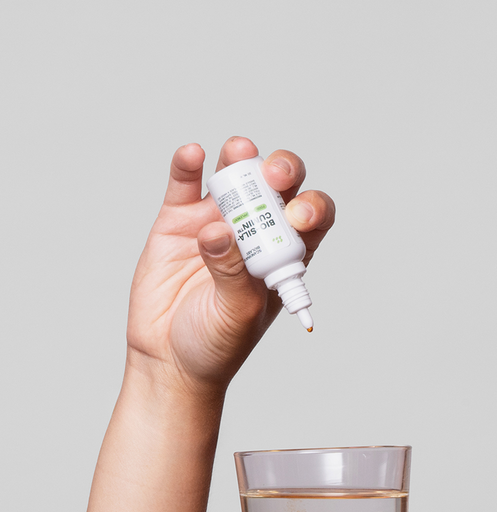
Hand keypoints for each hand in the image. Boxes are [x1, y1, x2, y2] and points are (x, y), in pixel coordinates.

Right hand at [127, 138, 335, 392]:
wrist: (169, 358)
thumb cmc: (217, 343)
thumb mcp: (237, 313)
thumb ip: (234, 272)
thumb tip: (219, 231)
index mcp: (285, 255)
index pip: (311, 219)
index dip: (311, 208)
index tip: (299, 216)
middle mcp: (256, 231)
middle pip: (277, 187)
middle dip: (281, 172)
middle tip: (273, 175)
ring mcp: (216, 220)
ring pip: (234, 174)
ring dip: (240, 157)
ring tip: (240, 153)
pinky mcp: (178, 220)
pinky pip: (184, 183)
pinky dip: (188, 164)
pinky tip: (193, 154)